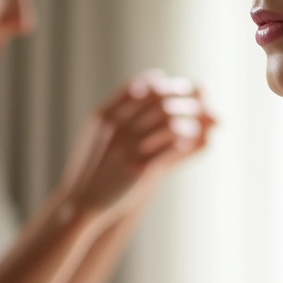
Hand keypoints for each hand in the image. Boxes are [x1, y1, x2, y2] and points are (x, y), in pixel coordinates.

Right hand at [54, 71, 216, 218]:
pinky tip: (187, 144)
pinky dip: (184, 142)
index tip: (180, 87)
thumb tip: (152, 81)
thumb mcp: (100, 131)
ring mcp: (127, 149)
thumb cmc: (96, 164)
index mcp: (105, 116)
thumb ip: (122, 108)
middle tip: (198, 104)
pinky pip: (170, 148)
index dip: (164, 84)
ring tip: (195, 126)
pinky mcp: (139, 169)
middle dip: (184, 100)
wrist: (83, 201)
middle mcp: (115, 129)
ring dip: (188, 122)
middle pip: (159, 102)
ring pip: (169, 124)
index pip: (140, 87)